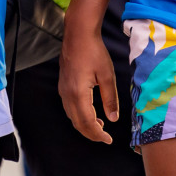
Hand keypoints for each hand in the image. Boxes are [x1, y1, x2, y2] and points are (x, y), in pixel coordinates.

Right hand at [58, 26, 117, 144]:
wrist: (77, 35)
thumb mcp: (107, 76)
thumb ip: (110, 99)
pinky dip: (79, 115)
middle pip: (77, 123)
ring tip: (100, 126)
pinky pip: (69, 107)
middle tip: (105, 138)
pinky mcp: (62, 85)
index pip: (87, 122)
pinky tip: (90, 112)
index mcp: (78, 93)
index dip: (98, 134)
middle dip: (91, 133)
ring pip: (72, 116)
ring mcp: (62, 90)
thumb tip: (113, 119)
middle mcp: (67, 94)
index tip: (109, 140)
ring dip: (84, 125)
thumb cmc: (94, 52)